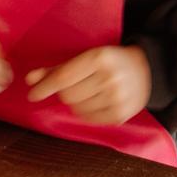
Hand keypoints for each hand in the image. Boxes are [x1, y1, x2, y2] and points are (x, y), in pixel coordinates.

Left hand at [25, 45, 150, 124]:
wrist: (146, 70)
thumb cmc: (109, 61)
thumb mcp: (85, 56)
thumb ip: (57, 68)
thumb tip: (29, 79)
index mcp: (99, 58)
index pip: (64, 77)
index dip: (45, 86)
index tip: (31, 94)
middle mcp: (110, 78)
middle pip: (68, 95)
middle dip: (63, 92)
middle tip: (72, 85)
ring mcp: (118, 98)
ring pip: (77, 108)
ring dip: (75, 102)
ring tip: (87, 91)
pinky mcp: (121, 115)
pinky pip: (90, 119)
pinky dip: (85, 111)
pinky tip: (94, 101)